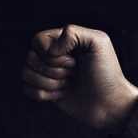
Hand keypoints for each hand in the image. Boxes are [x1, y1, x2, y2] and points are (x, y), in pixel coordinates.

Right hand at [21, 24, 137, 131]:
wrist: (111, 104)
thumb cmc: (108, 73)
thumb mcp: (98, 42)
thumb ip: (73, 32)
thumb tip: (50, 49)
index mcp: (62, 41)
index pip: (37, 40)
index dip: (52, 54)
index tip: (74, 61)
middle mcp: (53, 56)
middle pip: (30, 57)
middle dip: (52, 70)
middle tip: (74, 75)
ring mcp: (49, 74)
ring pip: (26, 73)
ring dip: (48, 82)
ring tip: (68, 85)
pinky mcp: (47, 92)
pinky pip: (28, 90)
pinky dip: (44, 94)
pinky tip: (62, 95)